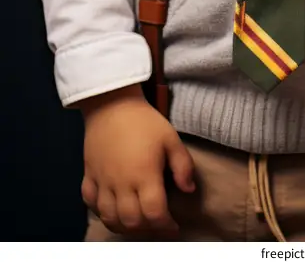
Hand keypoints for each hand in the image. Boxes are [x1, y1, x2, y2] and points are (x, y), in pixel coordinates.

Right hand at [80, 84, 195, 236]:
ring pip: (109, 218)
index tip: (173, 226)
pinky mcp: (88, 176)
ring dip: (124, 226)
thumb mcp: (170, 138)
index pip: (154, 213)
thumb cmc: (144, 120)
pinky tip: (113, 209)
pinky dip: (101, 213)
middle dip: (147, 229)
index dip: (166, 226)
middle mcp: (121, 183)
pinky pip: (90, 204)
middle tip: (156, 222)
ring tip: (137, 220)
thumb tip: (188, 190)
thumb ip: (183, 166)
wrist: (111, 102)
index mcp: (143, 174)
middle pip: (131, 221)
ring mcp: (102, 181)